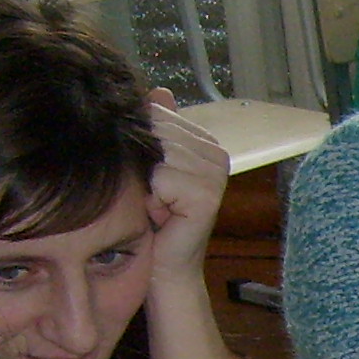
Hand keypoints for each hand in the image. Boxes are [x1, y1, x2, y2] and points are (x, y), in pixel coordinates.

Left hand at [143, 90, 228, 283]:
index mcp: (204, 141)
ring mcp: (215, 173)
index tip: (150, 178)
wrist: (162, 267)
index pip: (158, 114)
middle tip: (152, 194)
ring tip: (155, 204)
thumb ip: (155, 128)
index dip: (142, 144)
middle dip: (143, 162)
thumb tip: (159, 91)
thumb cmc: (151, 219)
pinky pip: (164, 177)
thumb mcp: (148, 165)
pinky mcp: (208, 195)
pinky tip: (161, 214)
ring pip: (158, 152)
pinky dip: (153, 198)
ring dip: (146, 182)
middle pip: (157, 130)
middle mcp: (216, 152)